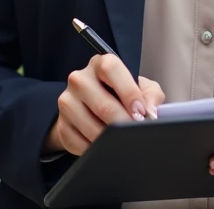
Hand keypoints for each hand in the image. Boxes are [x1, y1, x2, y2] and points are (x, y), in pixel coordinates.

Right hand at [45, 54, 165, 155]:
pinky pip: (79, 143)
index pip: (111, 69)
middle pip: (102, 104)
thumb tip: (152, 111)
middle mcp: (80, 79)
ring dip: (110, 138)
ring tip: (122, 141)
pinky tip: (104, 146)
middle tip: (136, 133)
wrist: (93, 109)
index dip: (129, 92)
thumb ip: (151, 95)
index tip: (141, 112)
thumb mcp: (141, 88)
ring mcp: (67, 102)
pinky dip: (95, 149)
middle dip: (123, 123)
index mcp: (100, 64)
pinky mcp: (61, 125)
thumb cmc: (121, 95)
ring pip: (90, 126)